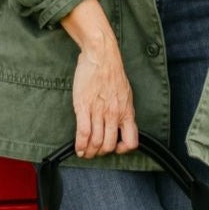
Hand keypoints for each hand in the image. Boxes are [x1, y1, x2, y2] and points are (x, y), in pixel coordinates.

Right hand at [60, 0, 138, 157]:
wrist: (102, 56)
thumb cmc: (112, 72)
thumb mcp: (125, 94)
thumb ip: (123, 110)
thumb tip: (120, 123)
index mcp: (126, 112)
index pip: (131, 141)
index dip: (122, 149)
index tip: (115, 147)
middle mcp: (114, 115)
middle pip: (109, 145)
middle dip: (101, 153)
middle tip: (94, 153)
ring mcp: (99, 112)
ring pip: (95, 141)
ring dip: (89, 151)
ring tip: (85, 153)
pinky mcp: (84, 107)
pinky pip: (83, 132)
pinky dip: (80, 144)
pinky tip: (77, 148)